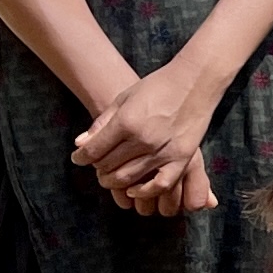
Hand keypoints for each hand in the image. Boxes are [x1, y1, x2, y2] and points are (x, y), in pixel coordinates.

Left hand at [74, 62, 221, 205]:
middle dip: (97, 167)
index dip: (81, 157)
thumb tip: (80, 144)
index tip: (78, 158)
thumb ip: (102, 123)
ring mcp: (163, 151)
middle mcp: (143, 139)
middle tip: (97, 164)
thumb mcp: (124, 98)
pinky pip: (159, 185)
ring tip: (110, 176)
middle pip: (107, 166)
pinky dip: (143, 192)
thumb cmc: (157, 86)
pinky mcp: (181, 158)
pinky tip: (134, 189)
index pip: (93, 150)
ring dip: (113, 181)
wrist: (195, 81)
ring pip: (127, 178)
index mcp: (126, 121)